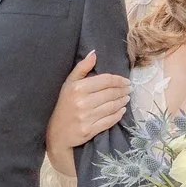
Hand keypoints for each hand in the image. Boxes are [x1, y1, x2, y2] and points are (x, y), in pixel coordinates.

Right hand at [44, 52, 132, 175]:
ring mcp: (86, 117)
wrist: (56, 133)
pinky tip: (122, 110)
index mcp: (78, 88)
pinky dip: (118, 115)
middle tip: (128, 89)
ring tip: (126, 98)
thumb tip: (94, 53)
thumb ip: (81, 68)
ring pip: (112, 107)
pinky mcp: (89, 130)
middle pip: (110, 93)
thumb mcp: (68, 84)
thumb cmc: (64, 105)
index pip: (105, 80)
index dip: (119, 80)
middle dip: (122, 91)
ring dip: (122, 102)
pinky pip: (109, 121)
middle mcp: (82, 102)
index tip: (126, 81)